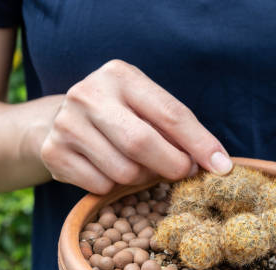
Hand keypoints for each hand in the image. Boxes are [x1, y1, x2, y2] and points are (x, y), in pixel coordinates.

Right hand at [40, 59, 231, 193]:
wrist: (61, 120)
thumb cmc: (120, 115)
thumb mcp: (147, 108)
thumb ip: (179, 130)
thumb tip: (218, 164)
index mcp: (120, 75)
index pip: (170, 113)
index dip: (200, 144)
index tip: (222, 167)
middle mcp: (88, 94)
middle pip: (142, 144)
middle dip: (172, 165)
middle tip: (183, 173)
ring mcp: (67, 123)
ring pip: (124, 171)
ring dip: (142, 178)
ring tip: (139, 165)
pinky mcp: (53, 152)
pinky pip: (101, 186)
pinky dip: (114, 187)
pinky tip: (109, 170)